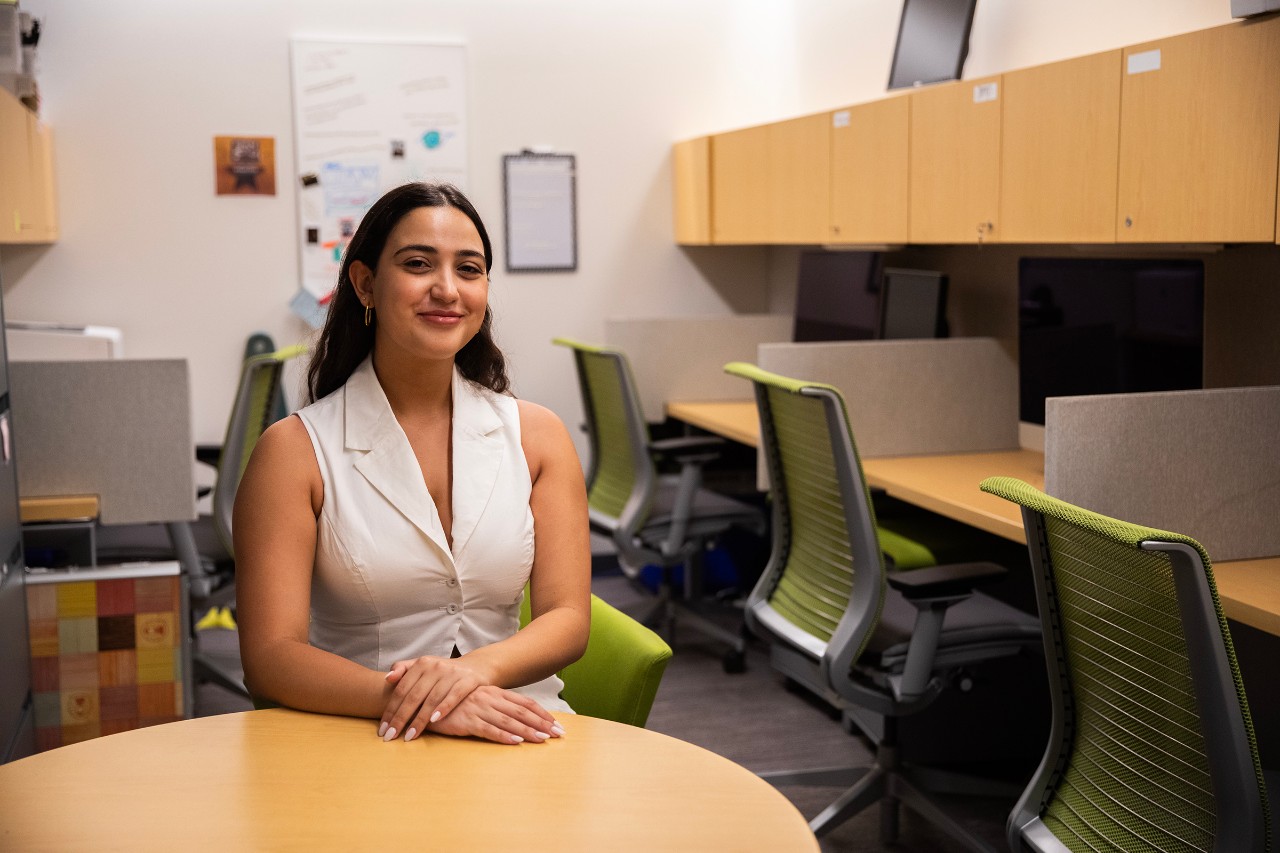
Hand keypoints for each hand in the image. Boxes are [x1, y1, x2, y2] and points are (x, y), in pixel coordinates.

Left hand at [379, 655, 486, 741]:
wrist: (476, 666)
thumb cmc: (443, 672)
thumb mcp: (424, 666)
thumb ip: (404, 669)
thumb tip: (387, 679)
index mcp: (422, 664)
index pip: (402, 690)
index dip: (391, 710)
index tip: (383, 728)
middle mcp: (435, 667)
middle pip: (414, 696)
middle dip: (401, 718)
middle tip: (391, 736)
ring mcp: (452, 673)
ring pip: (432, 699)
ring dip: (419, 720)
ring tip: (409, 736)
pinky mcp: (468, 680)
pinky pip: (454, 696)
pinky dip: (444, 708)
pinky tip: (434, 721)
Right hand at [426, 686, 564, 744]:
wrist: (426, 699)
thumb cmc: (454, 702)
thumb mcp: (478, 699)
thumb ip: (496, 705)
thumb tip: (517, 717)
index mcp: (494, 692)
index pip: (524, 702)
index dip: (542, 713)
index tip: (556, 723)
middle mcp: (489, 698)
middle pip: (522, 712)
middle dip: (542, 723)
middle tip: (558, 734)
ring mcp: (479, 709)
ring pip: (509, 721)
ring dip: (528, 731)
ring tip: (542, 739)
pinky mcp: (466, 721)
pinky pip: (488, 729)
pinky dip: (503, 735)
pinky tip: (516, 741)